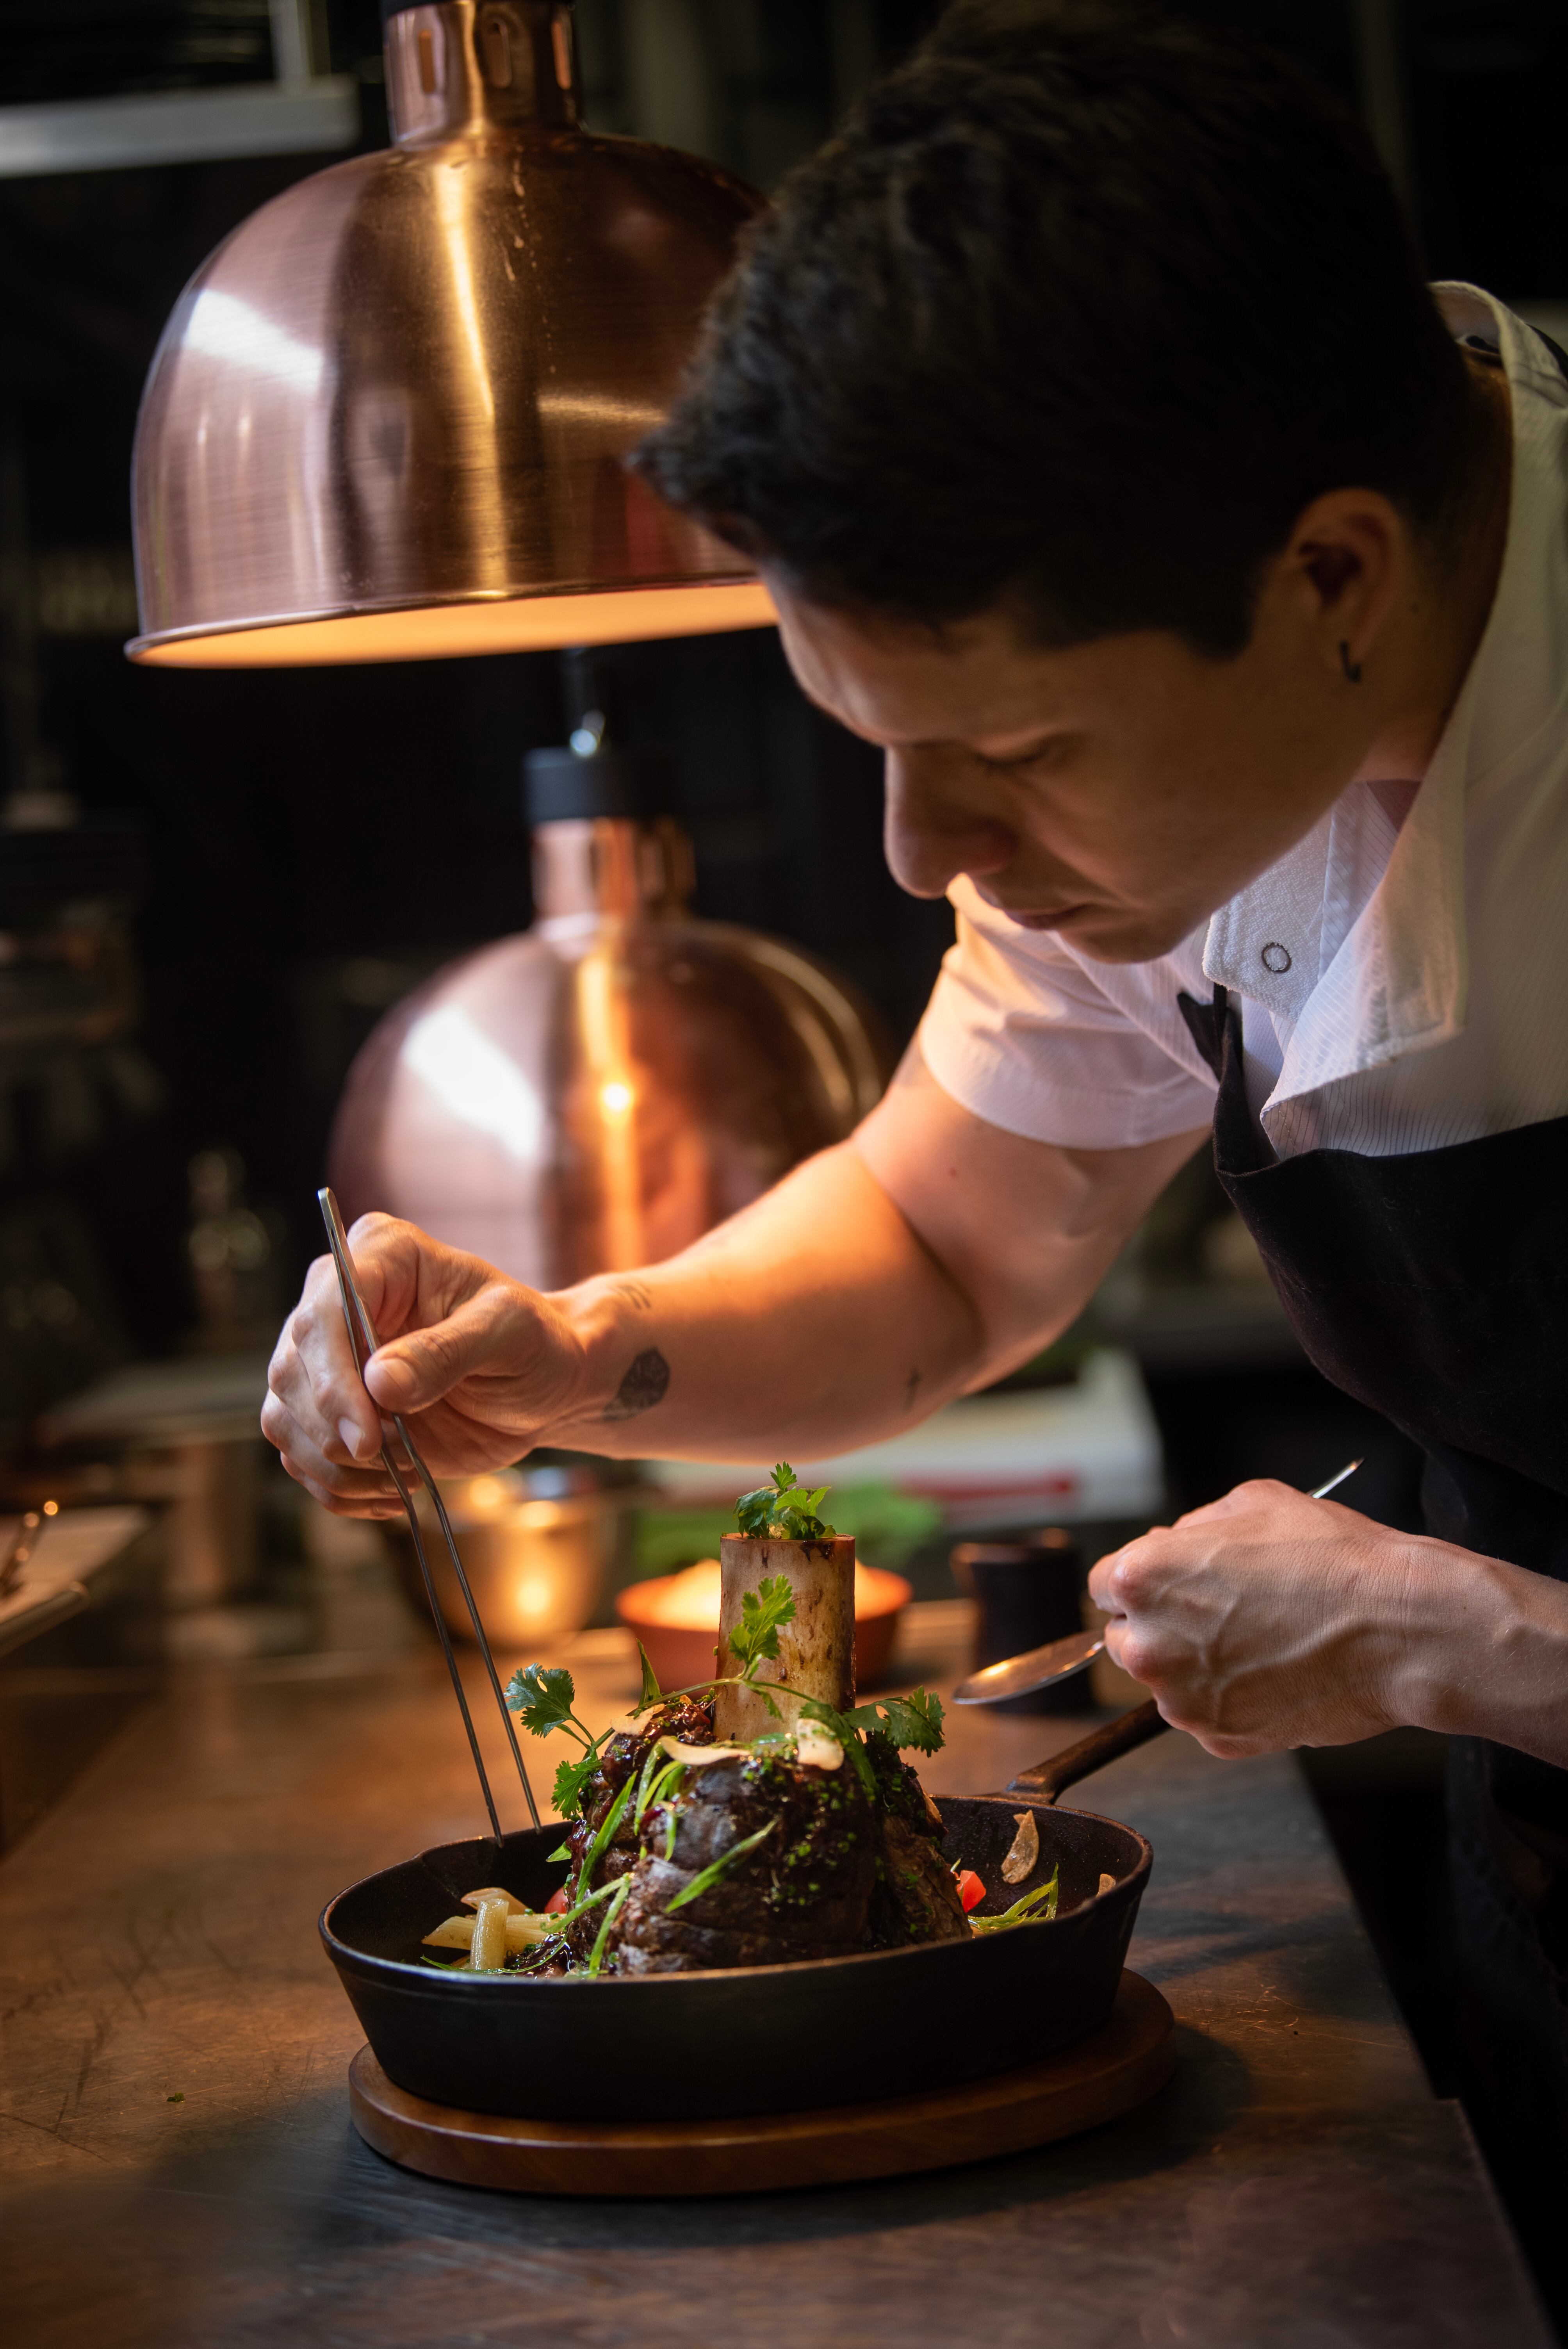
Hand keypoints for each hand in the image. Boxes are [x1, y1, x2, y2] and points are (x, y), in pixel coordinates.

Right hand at [262, 1215, 589, 1516]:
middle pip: (292, 1370)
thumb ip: (447, 1351)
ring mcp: (328, 1359)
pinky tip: (389, 1495)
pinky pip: (300, 1456)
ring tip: (406, 1475)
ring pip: (285, 1417)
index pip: (323, 1311)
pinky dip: (338, 1488)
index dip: (333, 1379)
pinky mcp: (330, 1411)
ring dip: (337, 1466)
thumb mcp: (509, 1333)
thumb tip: (379, 1382)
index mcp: (381, 1255)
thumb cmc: (533, 1342)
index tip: (367, 1438)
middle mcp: (338, 1301)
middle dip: (337, 1431)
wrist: (541, 1385)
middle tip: (399, 1459)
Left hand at [1087, 1480, 1429, 1755]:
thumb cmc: (1334, 1562)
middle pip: (1129, 1638)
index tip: (1172, 1587)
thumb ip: (1193, 1527)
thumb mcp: (1253, 1504)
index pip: (1106, 1586)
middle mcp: (1150, 1644)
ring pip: (1168, 1682)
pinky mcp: (1219, 1738)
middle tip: (1222, 1615)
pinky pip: (1208, 1715)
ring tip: (1260, 1642)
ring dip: (1196, 1666)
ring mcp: (1183, 1700)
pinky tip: (1276, 1673)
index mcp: (1143, 1577)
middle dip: (1163, 1626)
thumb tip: (1174, 1544)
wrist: (1400, 1629)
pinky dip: (1232, 1700)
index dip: (1145, 1582)